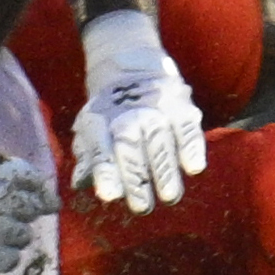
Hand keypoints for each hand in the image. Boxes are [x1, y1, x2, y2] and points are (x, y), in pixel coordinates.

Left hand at [72, 9, 207, 214]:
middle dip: (137, 179)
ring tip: (170, 196)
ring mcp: (156, 108)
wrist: (131, 68)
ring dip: (166, 171)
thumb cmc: (108, 113)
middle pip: (131, 149)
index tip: (109, 195)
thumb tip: (81, 183)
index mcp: (100, 124)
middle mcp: (127, 116)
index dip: (105, 172)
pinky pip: (188, 127)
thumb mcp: (90, 130)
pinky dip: (192, 146)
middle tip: (142, 207)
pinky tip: (193, 168)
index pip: (101, 150)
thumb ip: (88, 157)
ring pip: (161, 142)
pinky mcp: (181, 104)